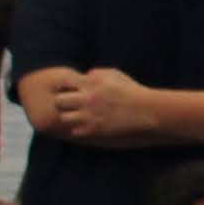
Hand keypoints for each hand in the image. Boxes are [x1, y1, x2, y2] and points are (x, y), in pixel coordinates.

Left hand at [39, 67, 161, 141]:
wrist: (145, 110)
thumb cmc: (131, 91)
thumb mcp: (114, 74)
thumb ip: (95, 73)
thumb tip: (83, 76)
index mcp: (90, 82)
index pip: (63, 82)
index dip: (66, 86)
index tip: (74, 90)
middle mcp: (86, 98)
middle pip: (58, 101)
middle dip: (64, 103)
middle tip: (74, 105)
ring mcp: (89, 115)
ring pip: (64, 118)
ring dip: (70, 117)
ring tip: (80, 117)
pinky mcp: (94, 129)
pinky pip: (75, 131)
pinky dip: (80, 130)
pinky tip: (89, 126)